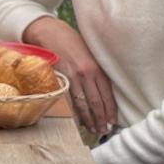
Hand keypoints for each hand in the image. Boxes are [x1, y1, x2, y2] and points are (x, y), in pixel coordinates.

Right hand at [23, 16, 118, 138]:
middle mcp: (87, 73)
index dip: (110, 110)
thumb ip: (97, 72)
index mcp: (97, 68)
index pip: (107, 94)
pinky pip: (68, 101)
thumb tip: (103, 92)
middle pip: (96, 102)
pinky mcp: (59, 80)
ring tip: (93, 130)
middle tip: (104, 130)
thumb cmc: (72, 43)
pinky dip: (74, 113)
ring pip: (83, 104)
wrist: (50, 33)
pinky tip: (78, 122)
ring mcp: (72, 77)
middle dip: (101, 119)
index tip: (113, 121)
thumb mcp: (90, 55)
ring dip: (89, 120)